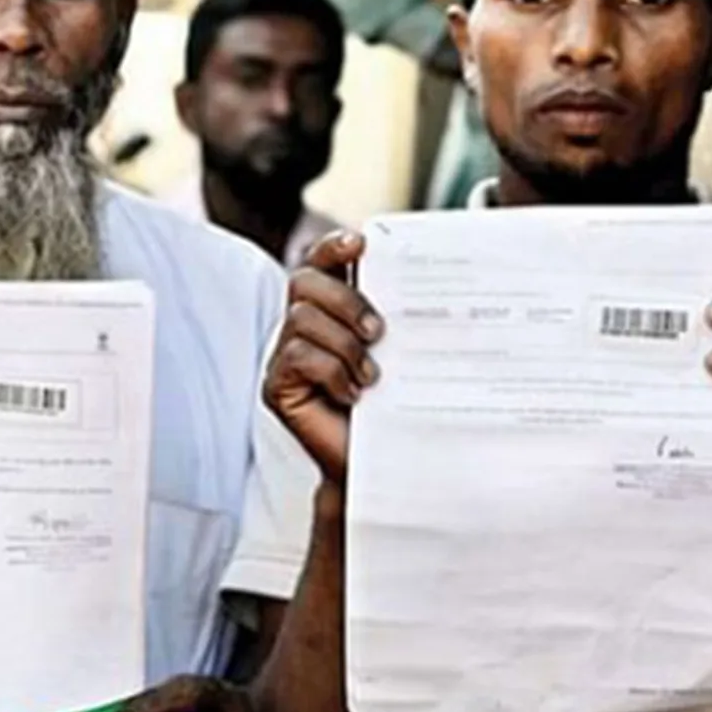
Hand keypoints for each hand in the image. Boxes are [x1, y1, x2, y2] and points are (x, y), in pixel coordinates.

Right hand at [262, 232, 384, 482]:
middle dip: (344, 299)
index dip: (334, 247)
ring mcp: (285, 357)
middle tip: (379, 331)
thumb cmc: (396, 410)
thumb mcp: (405, 356)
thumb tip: (434, 283)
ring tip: (372, 376)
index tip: (362, 244)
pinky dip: (331, 371)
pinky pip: (297, 356)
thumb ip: (401, 321)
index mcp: (331, 313)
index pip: (321, 264)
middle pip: (305, 282)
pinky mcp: (277, 387)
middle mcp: (302, 329)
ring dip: (344, 344)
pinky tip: (353, 394)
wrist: (384, 467)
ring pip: (302, 319)